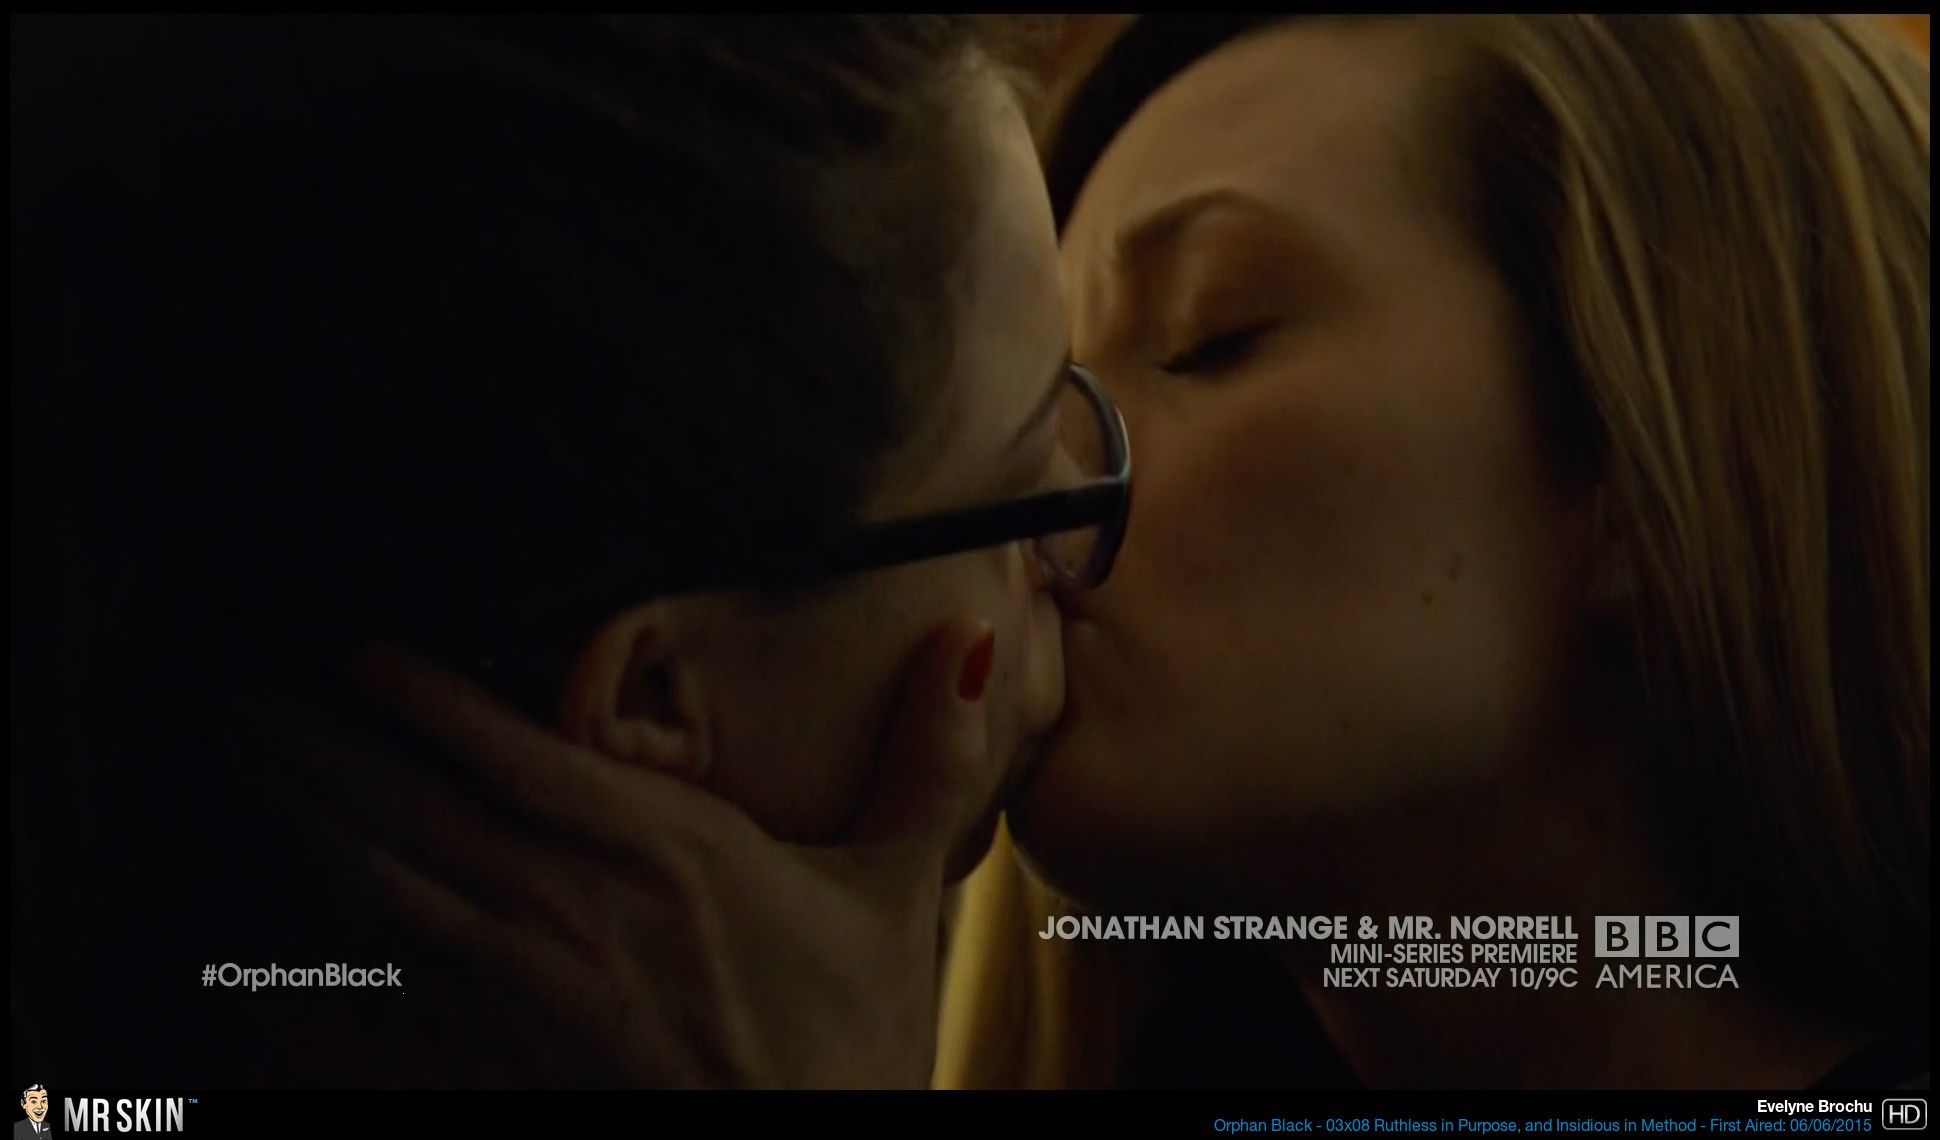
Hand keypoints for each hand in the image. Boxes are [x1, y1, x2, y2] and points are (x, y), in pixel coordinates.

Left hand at [237, 618, 998, 1086]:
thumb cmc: (847, 1043)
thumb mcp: (896, 895)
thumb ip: (928, 760)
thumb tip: (974, 633)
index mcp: (663, 857)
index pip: (514, 753)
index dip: (416, 694)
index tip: (337, 642)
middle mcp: (574, 915)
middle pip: (406, 809)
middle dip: (302, 738)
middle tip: (216, 674)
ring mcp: (520, 997)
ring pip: (372, 887)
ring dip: (283, 814)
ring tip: (212, 750)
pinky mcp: (494, 1061)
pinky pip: (373, 994)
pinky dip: (301, 944)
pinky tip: (244, 911)